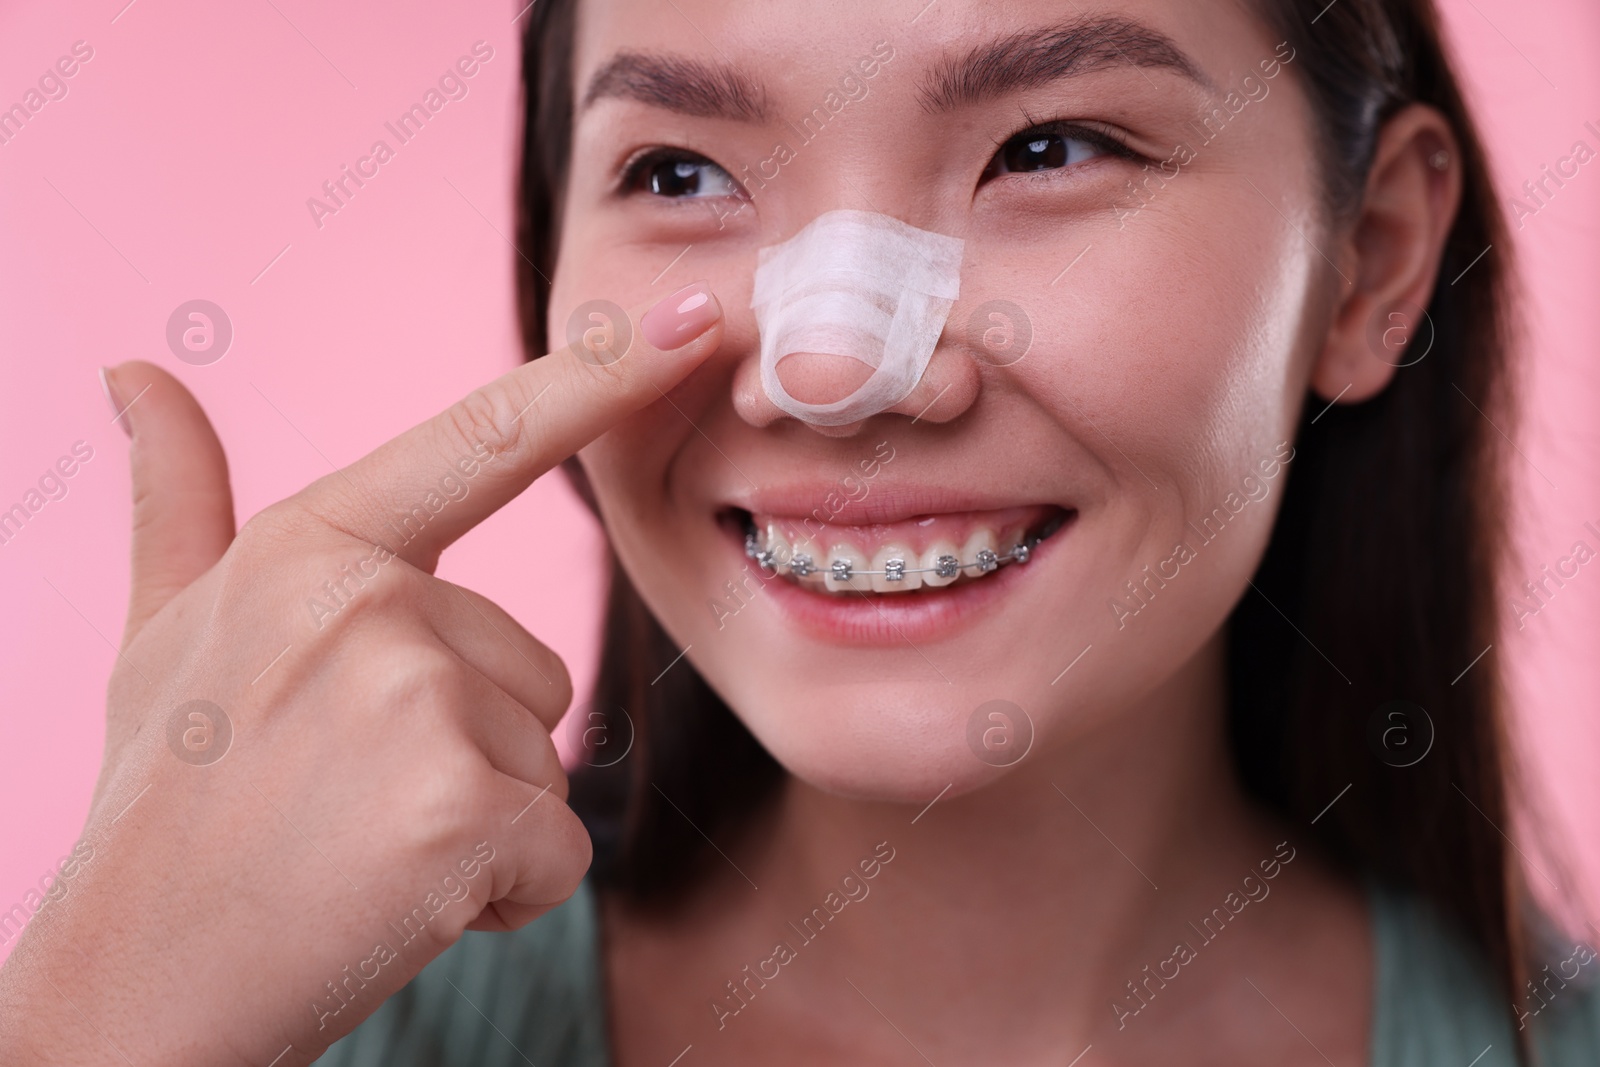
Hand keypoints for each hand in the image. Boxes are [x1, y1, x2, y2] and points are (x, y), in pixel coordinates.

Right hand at [0, 284, 722, 1064]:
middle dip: (473, 745)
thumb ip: (181, 501)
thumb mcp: (163, 637)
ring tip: (365, 844)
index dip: (604, 371)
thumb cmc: (168, 803)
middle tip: (350, 797)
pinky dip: (504, 890)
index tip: (704, 315)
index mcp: (317, 545)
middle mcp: (371, 602)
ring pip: (548, 755)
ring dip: (485, 816)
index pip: (489, 439)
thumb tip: (134, 370)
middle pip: (534, 665)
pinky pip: (559, 847)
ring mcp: (415, 701)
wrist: (137, 983)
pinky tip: (401, 899)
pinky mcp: (462, 810)